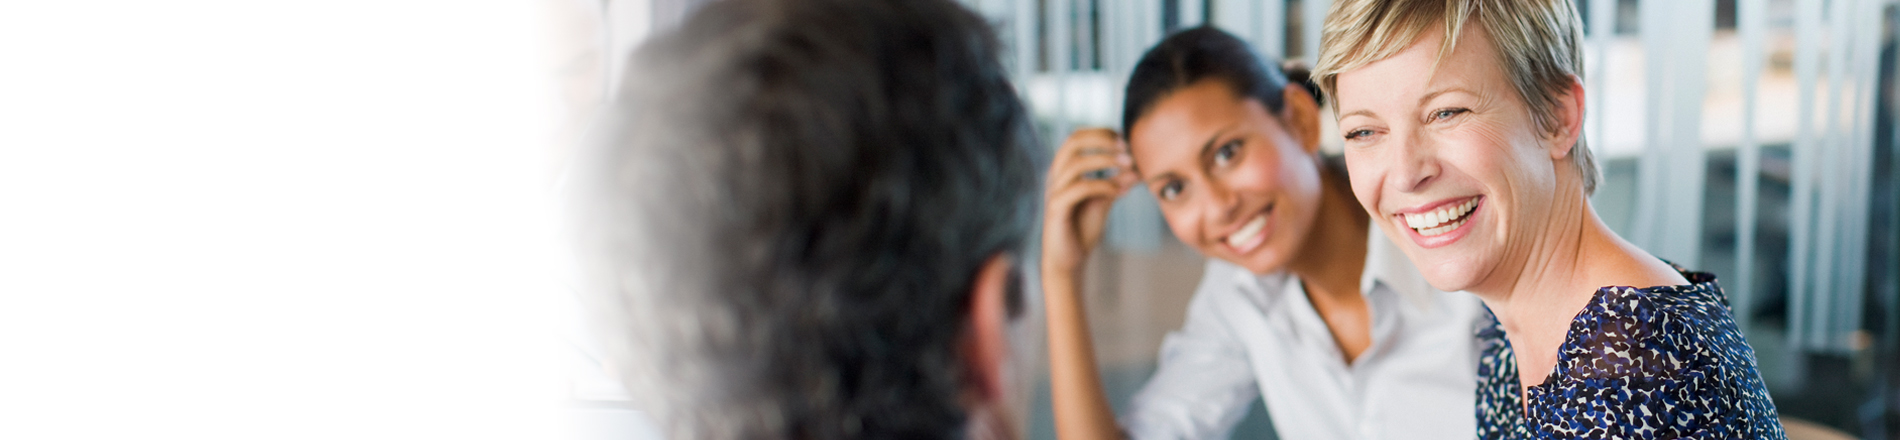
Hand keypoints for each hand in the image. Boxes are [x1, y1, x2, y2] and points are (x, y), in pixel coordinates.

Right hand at [1040, 128, 1137, 277]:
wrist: (1068, 262)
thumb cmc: (1083, 229)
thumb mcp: (1104, 200)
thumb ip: (1117, 182)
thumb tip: (1138, 167)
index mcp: (1064, 169)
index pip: (1078, 136)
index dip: (1102, 133)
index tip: (1127, 141)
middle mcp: (1055, 175)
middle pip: (1073, 141)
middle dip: (1102, 139)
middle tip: (1127, 148)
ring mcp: (1054, 191)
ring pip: (1076, 163)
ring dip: (1106, 160)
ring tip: (1129, 166)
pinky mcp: (1056, 209)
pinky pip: (1079, 189)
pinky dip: (1103, 185)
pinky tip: (1121, 191)